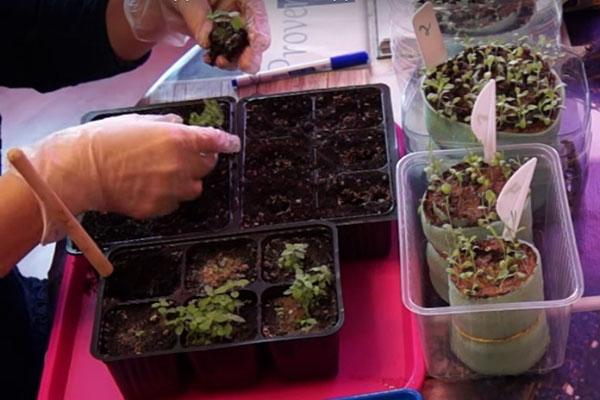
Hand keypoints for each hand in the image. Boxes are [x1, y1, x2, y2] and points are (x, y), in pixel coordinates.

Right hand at [10, 113, 239, 242]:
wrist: (82, 170)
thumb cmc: (107, 139)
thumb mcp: (139, 120)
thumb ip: (167, 124)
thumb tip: (181, 125)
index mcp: (179, 139)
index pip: (216, 141)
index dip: (227, 142)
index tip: (232, 144)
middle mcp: (181, 166)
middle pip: (207, 166)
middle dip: (200, 160)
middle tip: (184, 156)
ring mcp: (172, 189)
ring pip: (194, 188)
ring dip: (186, 181)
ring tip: (164, 175)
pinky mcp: (159, 207)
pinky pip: (174, 202)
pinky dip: (168, 195)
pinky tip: (150, 187)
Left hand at [124, 0, 269, 72]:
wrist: (160, 3)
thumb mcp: (184, 0)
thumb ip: (197, 17)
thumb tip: (207, 39)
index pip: (255, 9)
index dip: (259, 27)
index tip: (257, 44)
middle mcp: (237, 8)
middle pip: (255, 31)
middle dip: (252, 50)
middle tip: (246, 64)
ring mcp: (231, 25)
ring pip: (244, 47)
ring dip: (235, 59)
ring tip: (221, 62)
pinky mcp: (222, 39)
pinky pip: (228, 53)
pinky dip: (222, 60)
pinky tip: (211, 59)